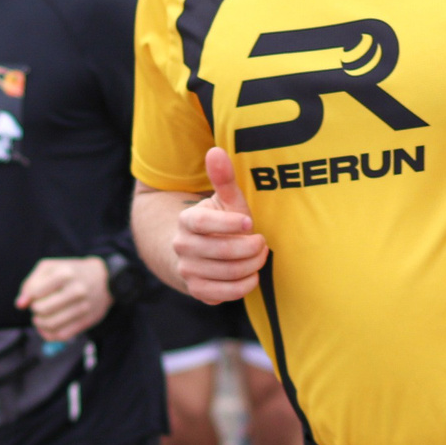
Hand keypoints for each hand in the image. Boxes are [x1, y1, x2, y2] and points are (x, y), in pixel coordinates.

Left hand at [16, 256, 112, 342]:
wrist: (104, 279)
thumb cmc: (71, 272)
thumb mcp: (50, 267)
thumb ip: (31, 283)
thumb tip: (20, 304)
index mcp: (65, 274)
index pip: (35, 292)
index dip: (29, 297)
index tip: (33, 296)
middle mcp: (76, 290)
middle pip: (42, 310)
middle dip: (35, 310)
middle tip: (38, 307)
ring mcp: (83, 307)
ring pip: (50, 325)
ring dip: (40, 323)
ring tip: (41, 318)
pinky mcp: (86, 321)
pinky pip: (61, 335)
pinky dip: (49, 334)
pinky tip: (47, 327)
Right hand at [176, 147, 267, 302]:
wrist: (195, 254)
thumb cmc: (218, 224)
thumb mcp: (223, 201)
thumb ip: (223, 179)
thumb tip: (216, 151)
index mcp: (187, 220)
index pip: (203, 222)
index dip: (228, 224)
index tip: (249, 223)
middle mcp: (182, 246)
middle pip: (223, 251)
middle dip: (251, 248)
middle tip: (262, 242)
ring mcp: (188, 270)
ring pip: (228, 272)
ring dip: (253, 265)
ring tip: (260, 256)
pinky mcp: (197, 290)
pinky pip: (226, 293)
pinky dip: (246, 284)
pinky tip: (252, 274)